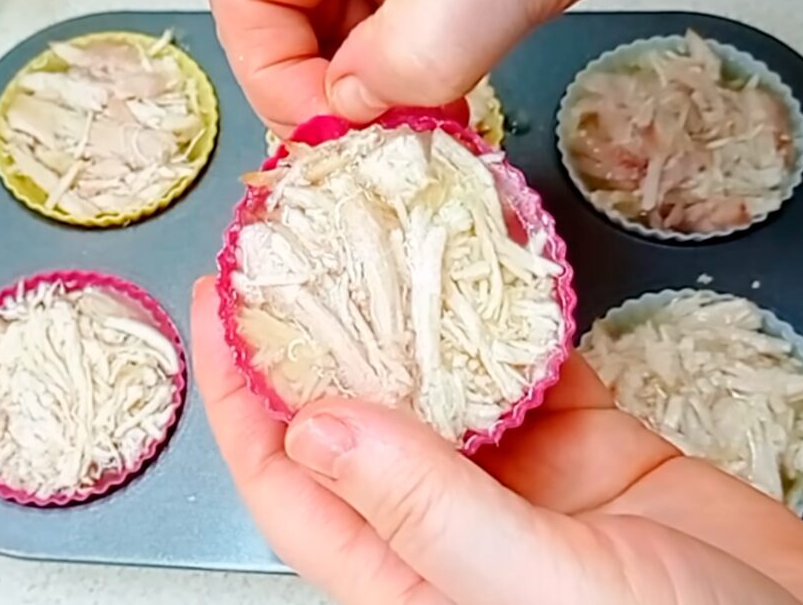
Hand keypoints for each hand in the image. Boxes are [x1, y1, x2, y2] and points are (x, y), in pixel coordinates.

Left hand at [191, 277, 802, 603]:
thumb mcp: (532, 584)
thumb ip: (424, 506)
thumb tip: (314, 424)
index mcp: (402, 574)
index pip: (287, 479)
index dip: (241, 392)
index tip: (220, 301)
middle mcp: (442, 525)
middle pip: (352, 416)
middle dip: (315, 330)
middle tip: (293, 243)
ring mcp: (514, 482)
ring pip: (436, 381)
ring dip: (407, 311)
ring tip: (375, 232)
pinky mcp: (583, 448)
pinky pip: (526, 368)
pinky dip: (507, 313)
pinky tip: (488, 261)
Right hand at [209, 0, 629, 135]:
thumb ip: (425, 39)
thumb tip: (358, 106)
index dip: (274, 75)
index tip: (334, 132)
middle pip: (286, 20)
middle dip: (325, 93)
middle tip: (375, 146)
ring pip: (342, 33)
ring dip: (371, 96)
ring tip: (415, 134)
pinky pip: (395, 30)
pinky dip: (410, 78)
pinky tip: (441, 107)